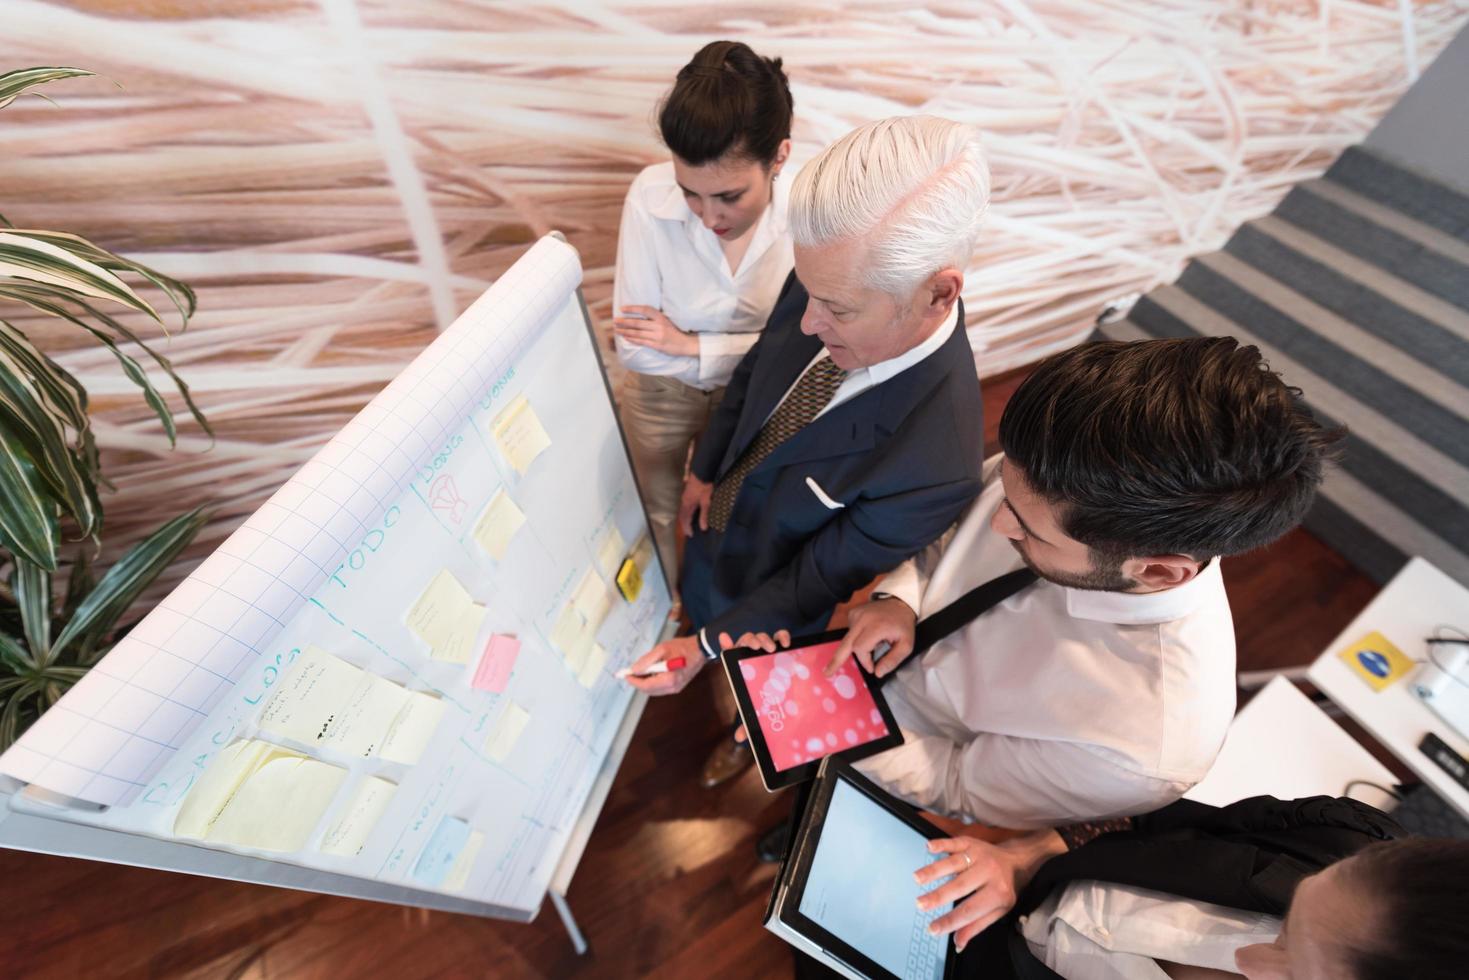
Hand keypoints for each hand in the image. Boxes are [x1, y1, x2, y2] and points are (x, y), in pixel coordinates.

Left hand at [614, 306, 698, 355]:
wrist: (685, 344)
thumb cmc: (674, 332)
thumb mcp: (666, 321)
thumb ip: (654, 318)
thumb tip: (638, 315)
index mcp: (661, 317)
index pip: (645, 310)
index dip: (632, 308)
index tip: (622, 309)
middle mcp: (659, 326)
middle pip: (638, 322)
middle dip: (624, 322)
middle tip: (615, 321)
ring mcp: (658, 336)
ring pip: (637, 333)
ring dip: (625, 331)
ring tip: (617, 330)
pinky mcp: (657, 345)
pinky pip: (642, 341)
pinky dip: (632, 339)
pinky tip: (625, 337)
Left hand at [624, 636, 704, 694]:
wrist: (699, 650)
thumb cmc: (682, 647)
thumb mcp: (662, 649)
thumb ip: (647, 660)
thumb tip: (634, 669)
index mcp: (669, 679)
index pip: (646, 685)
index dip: (634, 681)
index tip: (626, 675)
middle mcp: (672, 687)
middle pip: (649, 690)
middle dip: (638, 682)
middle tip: (632, 673)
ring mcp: (676, 689)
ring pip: (654, 690)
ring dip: (645, 682)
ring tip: (642, 670)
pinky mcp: (678, 687)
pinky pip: (660, 688)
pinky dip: (653, 682)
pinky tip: (653, 672)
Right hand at [679, 475, 712, 536]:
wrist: (702, 472)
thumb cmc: (705, 487)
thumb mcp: (706, 502)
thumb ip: (704, 515)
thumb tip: (703, 528)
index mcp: (687, 505)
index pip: (685, 520)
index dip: (687, 528)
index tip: (690, 535)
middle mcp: (684, 502)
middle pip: (682, 516)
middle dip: (685, 524)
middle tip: (688, 532)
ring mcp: (685, 496)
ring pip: (683, 510)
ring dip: (685, 518)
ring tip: (689, 524)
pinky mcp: (688, 492)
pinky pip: (685, 506)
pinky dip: (687, 512)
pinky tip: (691, 512)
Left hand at [716, 631, 789, 741]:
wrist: (791, 700)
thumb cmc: (770, 704)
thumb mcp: (759, 713)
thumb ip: (748, 723)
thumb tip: (738, 738)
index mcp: (745, 669)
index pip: (732, 653)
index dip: (727, 644)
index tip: (724, 638)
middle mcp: (755, 657)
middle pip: (747, 641)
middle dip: (749, 640)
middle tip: (755, 648)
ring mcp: (769, 651)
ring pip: (763, 637)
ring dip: (764, 638)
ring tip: (770, 648)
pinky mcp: (784, 648)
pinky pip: (781, 636)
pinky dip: (782, 636)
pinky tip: (785, 643)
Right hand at [826, 597, 915, 676]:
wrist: (899, 603)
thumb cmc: (903, 626)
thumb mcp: (906, 645)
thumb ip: (893, 660)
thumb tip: (877, 673)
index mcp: (876, 626)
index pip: (860, 648)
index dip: (865, 661)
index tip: (872, 667)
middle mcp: (862, 619)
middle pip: (846, 644)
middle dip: (836, 660)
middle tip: (827, 673)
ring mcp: (855, 614)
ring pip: (848, 639)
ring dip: (855, 648)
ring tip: (871, 645)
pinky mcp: (852, 613)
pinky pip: (850, 632)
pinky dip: (856, 639)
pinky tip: (867, 636)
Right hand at [913, 831, 1066, 950]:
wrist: (1017, 860)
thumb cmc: (1004, 889)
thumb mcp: (997, 911)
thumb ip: (976, 926)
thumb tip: (958, 944)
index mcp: (998, 893)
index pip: (969, 911)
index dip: (950, 921)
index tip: (932, 929)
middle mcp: (989, 873)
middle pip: (960, 886)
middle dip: (938, 896)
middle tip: (920, 904)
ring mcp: (979, 855)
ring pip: (954, 863)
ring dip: (934, 870)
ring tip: (917, 878)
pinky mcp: (971, 843)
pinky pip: (954, 843)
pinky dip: (941, 844)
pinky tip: (929, 848)